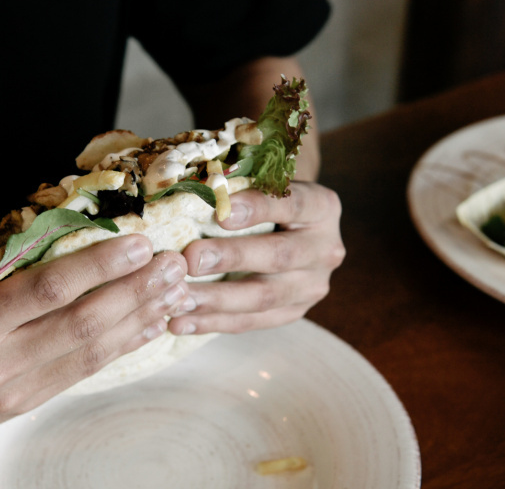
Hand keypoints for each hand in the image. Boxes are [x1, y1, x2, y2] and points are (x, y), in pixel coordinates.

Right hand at [0, 235, 189, 439]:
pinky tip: (148, 325)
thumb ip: (19, 253)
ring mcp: (13, 390)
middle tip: (174, 266)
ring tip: (174, 292)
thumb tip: (82, 220)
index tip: (141, 243)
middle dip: (137, 291)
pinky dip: (122, 346)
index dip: (102, 265)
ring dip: (141, 319)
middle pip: (82, 323)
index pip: (50, 287)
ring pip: (92, 351)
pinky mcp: (25, 406)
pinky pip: (84, 372)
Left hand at [169, 181, 343, 334]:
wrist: (292, 230)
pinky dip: (213, 323)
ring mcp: (312, 286)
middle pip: (279, 256)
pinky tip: (180, 322)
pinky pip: (251, 321)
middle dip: (231, 258)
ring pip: (264, 297)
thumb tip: (191, 189)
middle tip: (191, 259)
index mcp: (322, 207)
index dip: (259, 208)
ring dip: (217, 299)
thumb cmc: (267, 198)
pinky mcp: (293, 312)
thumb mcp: (265, 183)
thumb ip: (238, 186)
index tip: (222, 212)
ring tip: (179, 298)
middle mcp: (325, 249)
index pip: (293, 205)